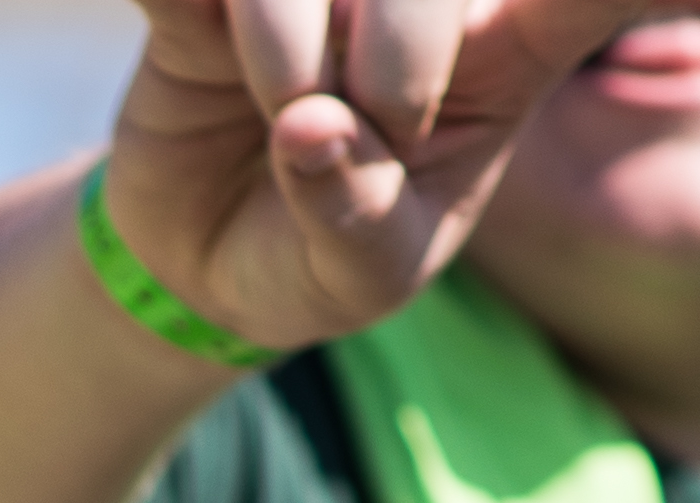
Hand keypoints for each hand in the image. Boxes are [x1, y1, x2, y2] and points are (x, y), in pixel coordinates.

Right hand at [108, 0, 645, 356]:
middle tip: (368, 125)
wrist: (205, 263)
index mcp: (502, 55)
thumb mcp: (365, 277)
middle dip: (402, 52)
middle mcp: (420, 0)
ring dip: (290, 44)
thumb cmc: (323, 254)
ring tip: (285, 112)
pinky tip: (196, 36)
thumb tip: (310, 126)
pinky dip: (197, 10)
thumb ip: (359, 220)